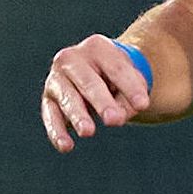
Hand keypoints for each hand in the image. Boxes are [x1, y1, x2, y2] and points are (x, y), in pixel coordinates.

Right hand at [40, 35, 153, 151]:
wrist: (97, 72)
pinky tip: (66, 146)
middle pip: (89, 81)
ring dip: (78, 115)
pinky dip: (57, 131)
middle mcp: (72, 58)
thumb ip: (127, 97)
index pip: (116, 67)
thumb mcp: (130, 82)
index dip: (130, 87)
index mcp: (97, 47)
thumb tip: (119, 116)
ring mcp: (57, 78)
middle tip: (115, 120)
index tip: (143, 106)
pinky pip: (51, 115)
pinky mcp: (49, 99)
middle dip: (102, 101)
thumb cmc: (117, 77)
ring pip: (67, 97)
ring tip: (88, 132)